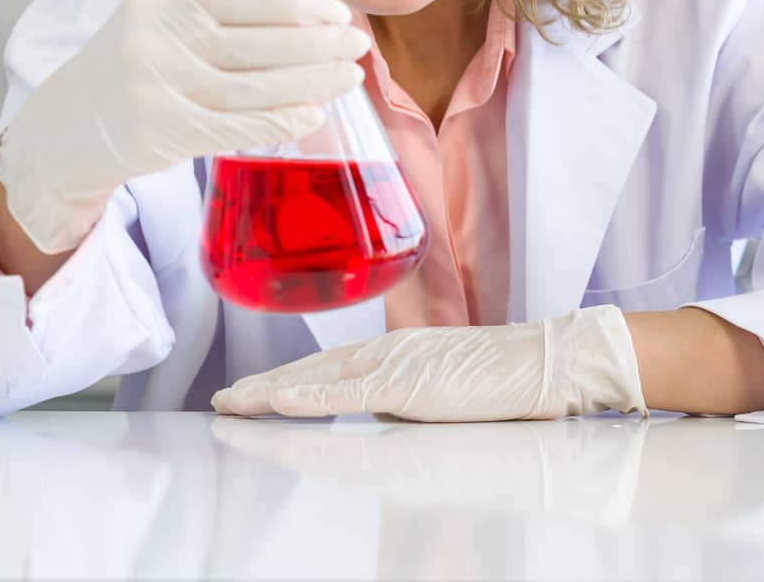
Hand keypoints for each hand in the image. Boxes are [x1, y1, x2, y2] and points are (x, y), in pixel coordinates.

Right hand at [0, 0, 370, 253]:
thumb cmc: (130, 64)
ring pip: (253, 87)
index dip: (302, 6)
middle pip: (258, 44)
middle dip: (318, 45)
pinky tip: (311, 113)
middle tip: (358, 45)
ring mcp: (158, 90)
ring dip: (310, 84)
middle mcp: (159, 43)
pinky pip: (235, 126)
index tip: (339, 12)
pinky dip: (279, 121)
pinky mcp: (161, 134)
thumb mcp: (170, 19)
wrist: (65, 126)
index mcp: (166, 3)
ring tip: (348, 77)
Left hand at [210, 305, 648, 421]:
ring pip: (315, 381)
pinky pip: (344, 394)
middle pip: (308, 372)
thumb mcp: (442, 388)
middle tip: (219, 401)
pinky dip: (306, 397)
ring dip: (267, 393)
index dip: (281, 380)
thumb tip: (381, 412)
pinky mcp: (408, 385)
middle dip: (260, 388)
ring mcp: (394, 366)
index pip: (323, 370)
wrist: (543, 364)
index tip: (246, 394)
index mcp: (393, 352)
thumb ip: (406, 395)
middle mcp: (385, 352)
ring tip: (229, 405)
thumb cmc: (503, 378)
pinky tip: (276, 402)